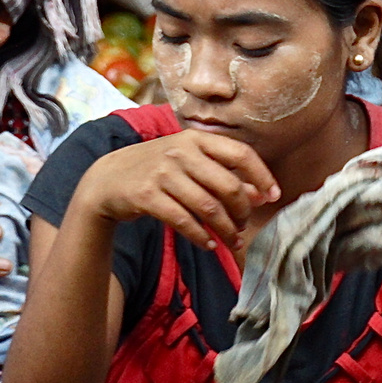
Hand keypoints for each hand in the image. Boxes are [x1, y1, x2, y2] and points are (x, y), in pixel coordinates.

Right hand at [76, 130, 278, 251]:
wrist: (107, 178)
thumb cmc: (159, 170)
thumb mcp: (191, 164)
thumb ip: (225, 175)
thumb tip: (261, 194)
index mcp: (196, 138)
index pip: (241, 153)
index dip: (262, 175)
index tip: (274, 196)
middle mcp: (181, 151)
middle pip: (227, 185)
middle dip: (242, 210)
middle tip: (245, 225)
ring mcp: (162, 172)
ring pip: (208, 207)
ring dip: (226, 229)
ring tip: (233, 240)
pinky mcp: (147, 195)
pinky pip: (184, 221)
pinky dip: (201, 236)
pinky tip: (210, 244)